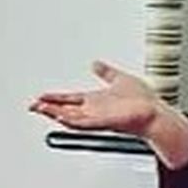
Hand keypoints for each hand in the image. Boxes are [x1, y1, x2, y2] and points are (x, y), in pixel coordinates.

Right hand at [29, 61, 161, 135]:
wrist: (156, 113)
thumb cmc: (143, 101)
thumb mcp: (119, 79)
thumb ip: (106, 72)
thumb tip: (96, 64)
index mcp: (96, 101)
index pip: (69, 100)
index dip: (54, 99)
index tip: (41, 97)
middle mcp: (94, 111)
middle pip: (65, 110)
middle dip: (47, 108)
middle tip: (32, 105)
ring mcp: (99, 118)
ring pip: (70, 117)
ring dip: (54, 113)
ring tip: (40, 108)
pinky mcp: (105, 122)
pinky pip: (84, 123)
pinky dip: (71, 120)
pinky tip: (60, 116)